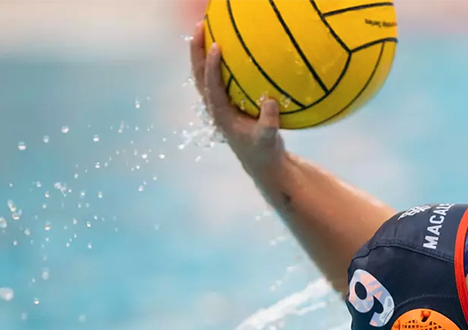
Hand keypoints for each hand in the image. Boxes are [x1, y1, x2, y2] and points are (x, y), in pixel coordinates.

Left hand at [189, 21, 284, 175]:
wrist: (261, 163)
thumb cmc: (265, 152)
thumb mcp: (269, 139)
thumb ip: (269, 122)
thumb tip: (270, 101)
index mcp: (221, 114)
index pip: (212, 85)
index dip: (212, 65)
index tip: (217, 46)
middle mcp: (214, 107)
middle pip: (198, 74)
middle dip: (197, 51)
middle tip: (200, 27)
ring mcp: (218, 104)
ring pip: (203, 75)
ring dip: (202, 53)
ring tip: (205, 30)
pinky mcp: (226, 103)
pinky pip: (217, 78)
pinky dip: (216, 62)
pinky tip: (226, 47)